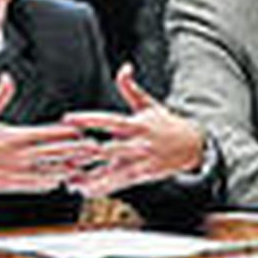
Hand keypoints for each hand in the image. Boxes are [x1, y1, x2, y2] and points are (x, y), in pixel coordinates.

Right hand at [0, 73, 102, 195]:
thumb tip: (7, 77)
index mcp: (13, 137)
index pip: (47, 134)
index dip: (66, 132)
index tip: (81, 129)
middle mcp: (18, 157)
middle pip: (55, 154)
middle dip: (76, 151)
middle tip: (96, 148)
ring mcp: (16, 173)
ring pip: (50, 172)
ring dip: (68, 168)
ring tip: (85, 165)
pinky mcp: (11, 185)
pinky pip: (37, 185)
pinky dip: (51, 181)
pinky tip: (62, 179)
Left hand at [62, 64, 207, 196]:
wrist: (192, 146)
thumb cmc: (165, 124)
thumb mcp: (150, 105)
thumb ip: (131, 88)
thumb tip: (124, 67)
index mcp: (137, 125)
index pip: (110, 121)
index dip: (89, 120)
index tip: (68, 118)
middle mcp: (138, 144)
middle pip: (108, 150)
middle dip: (86, 154)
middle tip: (64, 156)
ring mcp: (139, 162)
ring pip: (112, 172)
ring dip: (90, 178)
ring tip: (70, 180)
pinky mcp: (141, 176)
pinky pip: (118, 184)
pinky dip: (100, 188)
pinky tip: (83, 190)